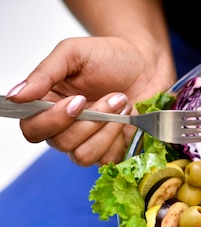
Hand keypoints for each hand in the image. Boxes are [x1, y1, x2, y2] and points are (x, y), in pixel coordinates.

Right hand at [5, 36, 176, 165]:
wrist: (146, 64)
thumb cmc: (109, 56)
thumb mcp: (73, 53)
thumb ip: (43, 74)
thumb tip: (16, 96)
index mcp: (47, 104)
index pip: (31, 128)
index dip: (52, 120)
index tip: (78, 101)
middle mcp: (63, 127)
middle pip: (59, 143)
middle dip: (89, 121)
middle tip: (112, 96)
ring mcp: (87, 141)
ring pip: (82, 155)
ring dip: (105, 130)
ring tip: (122, 103)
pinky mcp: (110, 150)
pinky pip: (106, 160)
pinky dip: (118, 139)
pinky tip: (127, 117)